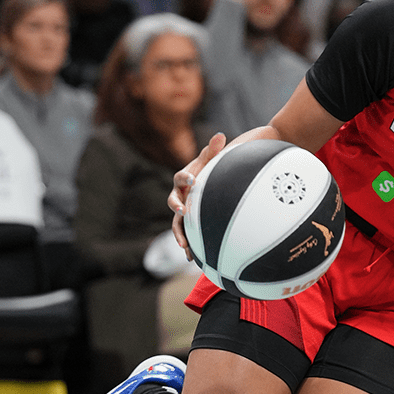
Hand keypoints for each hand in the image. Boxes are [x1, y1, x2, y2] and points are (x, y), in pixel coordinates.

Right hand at [169, 132, 226, 259]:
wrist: (210, 181)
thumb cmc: (210, 169)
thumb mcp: (212, 160)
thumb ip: (214, 149)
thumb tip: (220, 134)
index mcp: (184, 179)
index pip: (181, 178)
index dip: (185, 179)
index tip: (193, 180)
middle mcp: (180, 195)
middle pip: (173, 201)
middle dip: (177, 206)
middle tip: (184, 211)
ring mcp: (183, 210)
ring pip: (176, 222)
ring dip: (179, 233)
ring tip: (184, 245)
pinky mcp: (188, 222)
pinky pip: (185, 234)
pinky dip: (187, 244)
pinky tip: (192, 258)